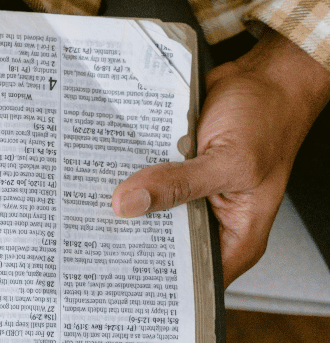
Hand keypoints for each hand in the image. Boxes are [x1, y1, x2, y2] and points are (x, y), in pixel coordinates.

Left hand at [112, 31, 329, 286]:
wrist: (264, 76)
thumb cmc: (268, 118)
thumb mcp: (229, 160)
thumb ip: (180, 183)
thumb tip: (130, 203)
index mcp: (237, 235)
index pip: (192, 276)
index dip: (156, 278)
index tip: (113, 269)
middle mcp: (212, 219)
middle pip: (162, 243)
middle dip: (130, 236)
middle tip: (88, 233)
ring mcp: (192, 194)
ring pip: (149, 209)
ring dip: (124, 203)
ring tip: (85, 204)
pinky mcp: (176, 169)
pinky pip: (145, 180)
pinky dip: (127, 176)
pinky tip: (100, 175)